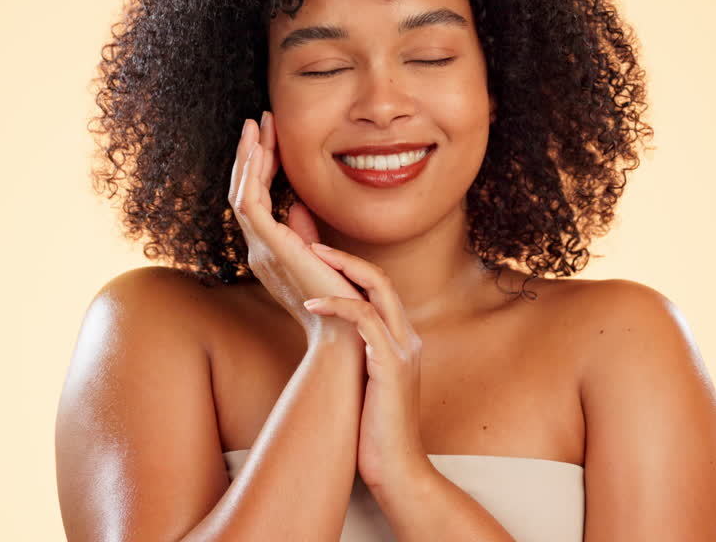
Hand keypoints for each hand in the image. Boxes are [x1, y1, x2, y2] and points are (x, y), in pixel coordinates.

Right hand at [228, 111, 366, 343]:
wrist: (343, 332)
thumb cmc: (340, 301)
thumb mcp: (322, 257)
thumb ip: (305, 230)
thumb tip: (297, 204)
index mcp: (271, 252)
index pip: (258, 201)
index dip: (261, 168)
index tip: (271, 137)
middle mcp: (259, 249)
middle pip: (245, 191)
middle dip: (252, 154)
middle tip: (260, 120)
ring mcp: (261, 248)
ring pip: (242, 193)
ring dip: (248, 156)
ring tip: (257, 124)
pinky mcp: (270, 247)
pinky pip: (250, 202)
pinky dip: (252, 173)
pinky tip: (260, 148)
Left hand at [302, 243, 429, 490]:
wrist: (398, 473)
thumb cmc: (374, 436)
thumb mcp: (364, 389)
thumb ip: (354, 363)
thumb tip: (327, 351)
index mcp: (400, 343)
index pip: (380, 290)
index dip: (350, 269)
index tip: (318, 257)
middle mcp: (407, 340)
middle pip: (381, 279)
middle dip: (345, 257)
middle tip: (311, 242)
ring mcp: (403, 351)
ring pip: (378, 290)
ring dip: (341, 269)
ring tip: (308, 257)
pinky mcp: (392, 366)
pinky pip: (366, 320)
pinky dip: (338, 305)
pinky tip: (311, 303)